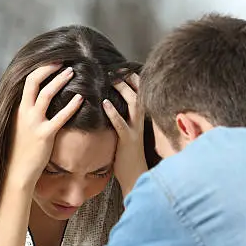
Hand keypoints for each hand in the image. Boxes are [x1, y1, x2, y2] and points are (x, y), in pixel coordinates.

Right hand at [8, 64, 83, 188]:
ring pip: (46, 94)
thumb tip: (35, 103)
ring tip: (72, 72)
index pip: (27, 81)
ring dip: (60, 80)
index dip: (41, 69)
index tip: (53, 62)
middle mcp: (24, 112)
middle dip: (49, 68)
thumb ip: (25, 113)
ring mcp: (33, 123)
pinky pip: (60, 117)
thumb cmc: (19, 150)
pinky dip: (71, 106)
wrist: (17, 171)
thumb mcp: (18, 127)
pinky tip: (81, 99)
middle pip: (34, 81)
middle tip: (63, 60)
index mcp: (18, 109)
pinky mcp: (45, 135)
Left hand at [103, 73, 147, 195]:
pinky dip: (113, 113)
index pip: (140, 93)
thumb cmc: (129, 157)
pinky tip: (104, 103)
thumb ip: (123, 120)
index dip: (132, 79)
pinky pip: (121, 124)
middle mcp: (141, 122)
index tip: (121, 67)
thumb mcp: (127, 134)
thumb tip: (110, 106)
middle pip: (139, 93)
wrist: (137, 178)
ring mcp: (136, 131)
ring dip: (122, 90)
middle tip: (115, 67)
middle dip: (128, 79)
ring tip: (110, 79)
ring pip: (133, 105)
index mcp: (140, 119)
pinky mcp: (128, 141)